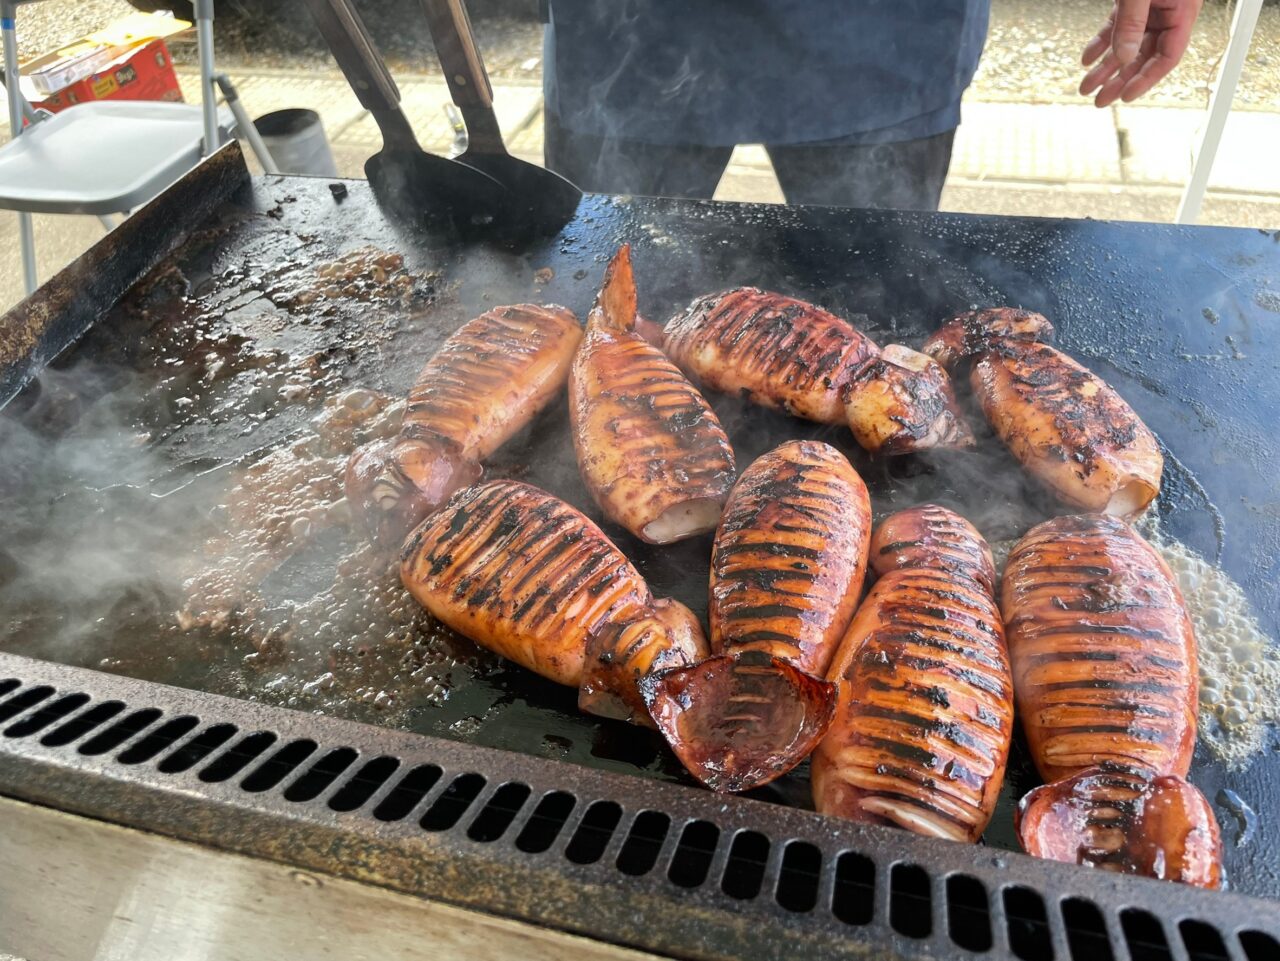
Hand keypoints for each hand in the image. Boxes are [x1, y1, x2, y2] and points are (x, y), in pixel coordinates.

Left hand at [1080, 0, 1202, 106]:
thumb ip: (1133, 21)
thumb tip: (1124, 55)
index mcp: (1182, 11)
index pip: (1168, 57)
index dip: (1146, 79)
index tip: (1126, 96)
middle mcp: (1167, 12)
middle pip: (1144, 56)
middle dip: (1120, 79)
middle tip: (1100, 100)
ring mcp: (1150, 8)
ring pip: (1127, 44)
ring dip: (1106, 66)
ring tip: (1088, 86)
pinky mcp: (1132, 0)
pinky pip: (1116, 27)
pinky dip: (1101, 43)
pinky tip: (1088, 59)